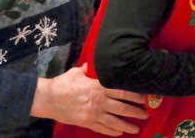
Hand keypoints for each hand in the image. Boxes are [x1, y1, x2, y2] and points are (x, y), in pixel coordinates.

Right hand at [31, 64, 147, 135]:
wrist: (47, 99)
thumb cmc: (63, 84)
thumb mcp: (77, 72)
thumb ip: (89, 69)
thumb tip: (92, 64)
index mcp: (99, 87)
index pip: (123, 92)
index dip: (135, 96)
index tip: (145, 98)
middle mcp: (99, 102)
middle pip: (122, 108)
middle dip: (136, 112)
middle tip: (146, 114)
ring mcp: (93, 114)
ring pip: (114, 121)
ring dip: (127, 125)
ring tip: (137, 128)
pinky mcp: (86, 123)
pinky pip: (102, 128)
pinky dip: (111, 131)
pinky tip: (119, 133)